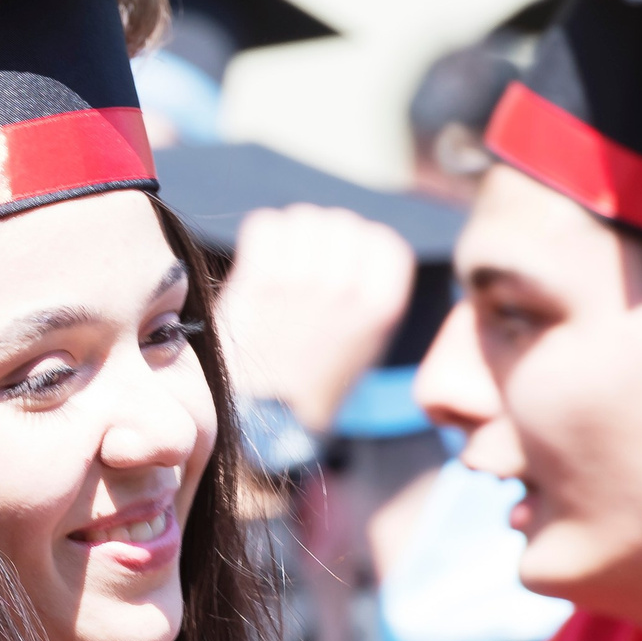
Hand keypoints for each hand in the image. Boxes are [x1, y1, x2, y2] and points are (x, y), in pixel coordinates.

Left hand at [215, 203, 413, 433]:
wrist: (267, 422)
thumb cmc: (315, 382)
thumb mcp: (367, 342)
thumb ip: (368, 288)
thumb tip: (355, 235)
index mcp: (382, 305)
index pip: (383, 241)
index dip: (361, 248)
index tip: (342, 267)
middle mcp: (347, 288)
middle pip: (340, 222)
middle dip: (320, 238)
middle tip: (302, 267)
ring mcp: (303, 283)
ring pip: (302, 218)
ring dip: (289, 235)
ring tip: (281, 266)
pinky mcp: (259, 284)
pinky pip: (265, 225)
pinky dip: (259, 237)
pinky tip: (258, 263)